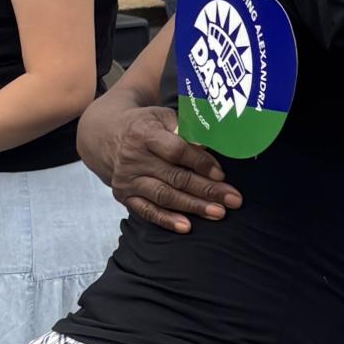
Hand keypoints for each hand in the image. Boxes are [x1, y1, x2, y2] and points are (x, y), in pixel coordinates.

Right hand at [107, 105, 241, 232]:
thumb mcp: (165, 117)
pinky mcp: (124, 195)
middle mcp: (133, 158)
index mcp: (145, 133)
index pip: (177, 151)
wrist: (110, 135)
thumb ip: (187, 130)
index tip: (222, 174)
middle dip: (207, 190)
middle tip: (232, 200)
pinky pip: (147, 211)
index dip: (201, 163)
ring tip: (218, 213)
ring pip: (164, 196)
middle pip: (175, 177)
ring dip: (193, 207)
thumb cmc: (148, 125)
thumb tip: (212, 147)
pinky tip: (187, 226)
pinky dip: (167, 220)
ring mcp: (127, 179)